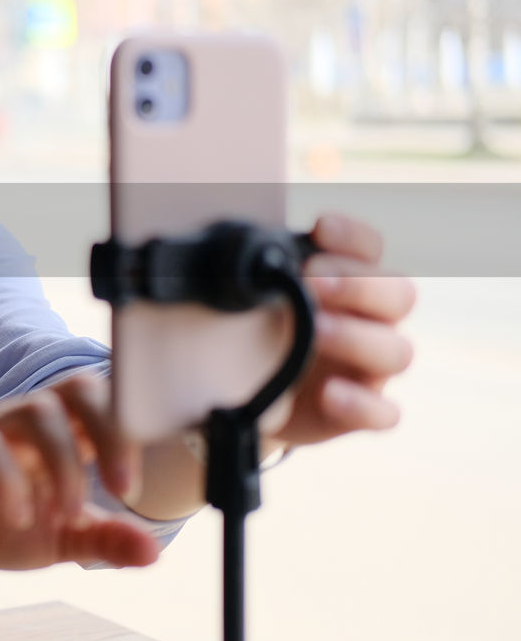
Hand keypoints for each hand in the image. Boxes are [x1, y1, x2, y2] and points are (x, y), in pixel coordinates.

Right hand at [0, 374, 158, 571]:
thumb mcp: (62, 540)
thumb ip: (105, 541)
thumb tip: (154, 551)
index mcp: (64, 435)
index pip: (107, 399)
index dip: (135, 424)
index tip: (143, 480)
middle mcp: (30, 424)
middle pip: (78, 386)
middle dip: (111, 430)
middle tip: (122, 487)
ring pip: (36, 411)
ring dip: (64, 464)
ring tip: (67, 512)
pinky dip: (11, 483)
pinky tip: (20, 517)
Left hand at [273, 214, 415, 446]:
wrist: (252, 395)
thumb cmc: (260, 332)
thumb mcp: (258, 298)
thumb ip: (264, 273)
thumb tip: (243, 247)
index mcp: (350, 282)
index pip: (370, 249)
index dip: (353, 236)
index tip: (319, 227)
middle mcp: (372, 321)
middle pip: (399, 294)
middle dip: (358, 284)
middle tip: (311, 280)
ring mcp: (372, 368)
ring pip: (397, 351)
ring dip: (356, 336)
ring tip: (315, 329)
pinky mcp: (361, 412)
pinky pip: (383, 413)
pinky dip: (360, 403)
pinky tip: (328, 392)